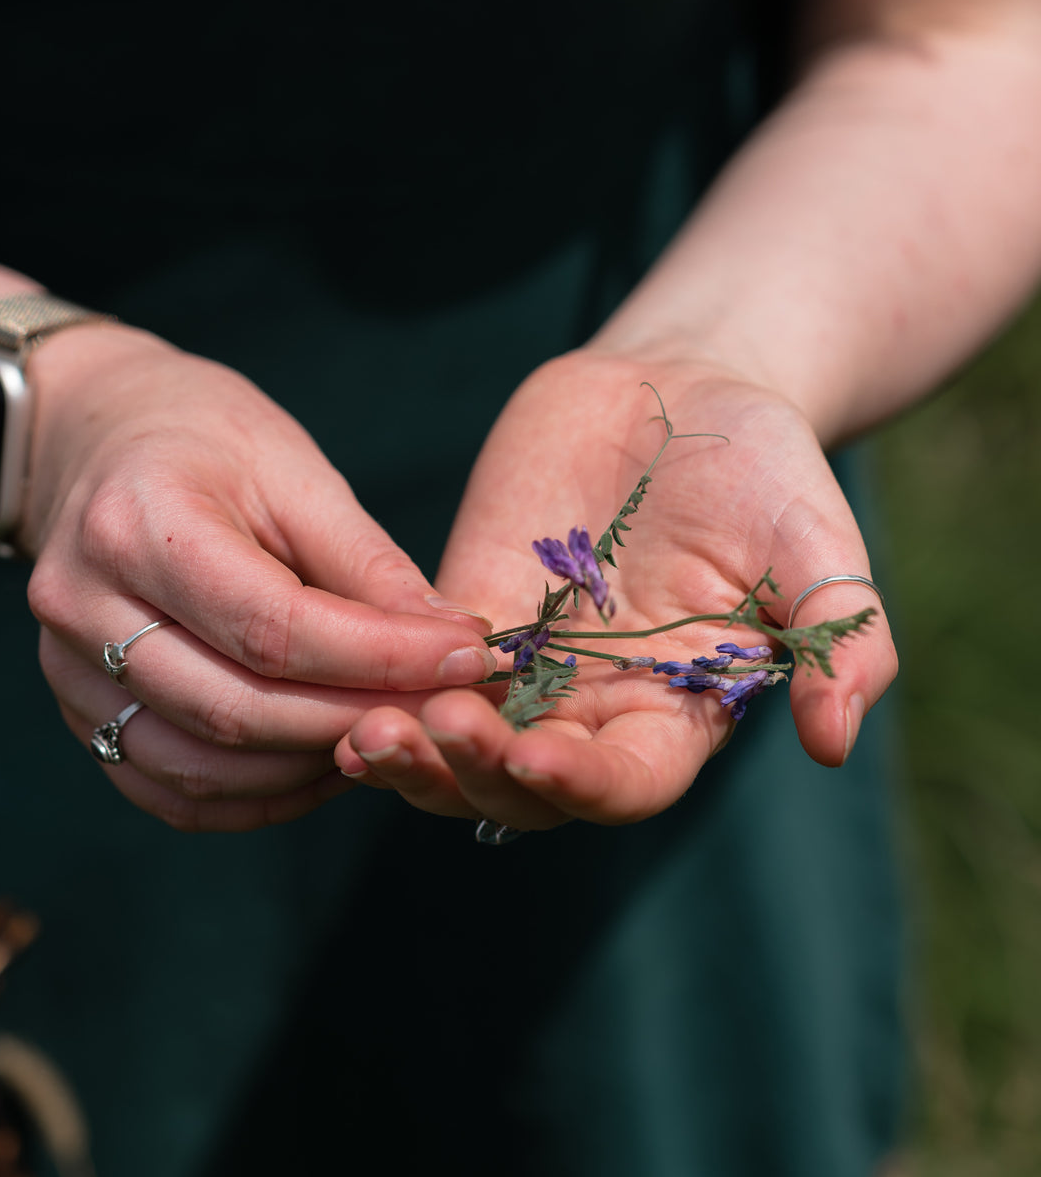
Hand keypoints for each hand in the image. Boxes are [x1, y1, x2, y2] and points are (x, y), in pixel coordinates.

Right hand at [23, 324, 492, 830]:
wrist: (97, 439)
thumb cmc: (204, 441)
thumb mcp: (295, 470)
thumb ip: (368, 567)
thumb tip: (453, 646)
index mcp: (137, 523)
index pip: (272, 629)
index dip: (381, 659)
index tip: (469, 659)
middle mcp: (83, 605)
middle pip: (236, 711)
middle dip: (357, 721)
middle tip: (445, 712)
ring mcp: (66, 670)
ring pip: (202, 767)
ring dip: (311, 769)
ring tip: (390, 734)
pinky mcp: (77, 713)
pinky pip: (170, 791)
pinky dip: (257, 798)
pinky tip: (322, 763)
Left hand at [334, 350, 897, 827]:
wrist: (684, 388)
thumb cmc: (767, 470)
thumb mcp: (819, 548)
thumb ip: (837, 641)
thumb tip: (835, 744)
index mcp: (678, 714)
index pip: (624, 785)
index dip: (579, 787)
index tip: (535, 760)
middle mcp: (595, 709)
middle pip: (521, 789)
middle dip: (471, 775)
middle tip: (425, 738)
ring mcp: (525, 668)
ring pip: (456, 746)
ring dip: (412, 755)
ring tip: (365, 737)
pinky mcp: (466, 613)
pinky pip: (414, 670)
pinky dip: (379, 685)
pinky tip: (338, 680)